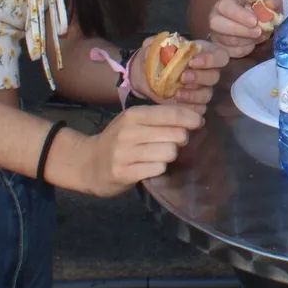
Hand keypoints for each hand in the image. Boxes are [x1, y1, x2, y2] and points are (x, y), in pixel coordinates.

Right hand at [65, 103, 204, 196]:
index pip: (172, 114)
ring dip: (169, 156)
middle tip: (174, 142)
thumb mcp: (135, 121)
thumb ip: (161, 117)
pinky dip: (158, 169)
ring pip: (169, 152)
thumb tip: (196, 116)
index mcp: (134, 115)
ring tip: (159, 155)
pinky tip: (150, 167)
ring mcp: (125, 153)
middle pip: (176, 134)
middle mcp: (129, 132)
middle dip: (181, 139)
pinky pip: (157, 169)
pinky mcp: (124, 173)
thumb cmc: (118, 140)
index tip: (199, 123)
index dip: (191, 118)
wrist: (88, 163)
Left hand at [130, 39, 226, 109]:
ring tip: (177, 93)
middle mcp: (206, 71)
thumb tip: (163, 44)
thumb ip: (158, 43)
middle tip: (183, 77)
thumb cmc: (155, 57)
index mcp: (203, 53)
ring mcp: (201, 89)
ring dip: (194, 95)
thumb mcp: (154, 45)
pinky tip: (177, 103)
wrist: (143, 76)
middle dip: (200, 77)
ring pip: (207, 94)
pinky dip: (189, 107)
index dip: (211, 60)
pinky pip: (199, 109)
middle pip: (215, 77)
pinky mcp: (193, 104)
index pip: (220, 56)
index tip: (193, 61)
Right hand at [208, 0, 280, 57]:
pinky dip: (245, 49)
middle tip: (259, 32)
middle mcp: (216, 16)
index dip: (239, 15)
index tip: (255, 21)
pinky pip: (231, 52)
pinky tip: (254, 42)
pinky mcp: (221, 47)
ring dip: (246, 40)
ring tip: (261, 35)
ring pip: (226, 40)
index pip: (226, 6)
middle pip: (217, 24)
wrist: (255, 19)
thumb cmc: (258, 7)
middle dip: (240, 30)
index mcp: (227, 1)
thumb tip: (271, 4)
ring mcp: (216, 33)